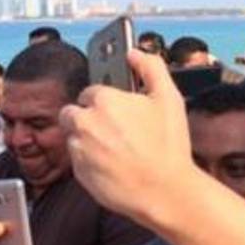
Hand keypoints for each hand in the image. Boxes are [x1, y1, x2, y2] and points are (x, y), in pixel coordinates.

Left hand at [60, 49, 198, 225]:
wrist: (166, 192)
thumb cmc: (169, 146)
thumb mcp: (170, 99)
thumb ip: (152, 68)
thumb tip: (134, 52)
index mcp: (104, 100)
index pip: (92, 91)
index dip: (107, 101)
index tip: (120, 110)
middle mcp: (85, 122)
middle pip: (75, 113)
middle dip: (90, 118)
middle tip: (116, 130)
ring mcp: (80, 149)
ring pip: (75, 137)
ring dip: (89, 140)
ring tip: (118, 150)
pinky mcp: (79, 173)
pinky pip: (79, 161)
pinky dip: (91, 161)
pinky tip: (115, 166)